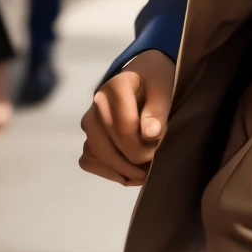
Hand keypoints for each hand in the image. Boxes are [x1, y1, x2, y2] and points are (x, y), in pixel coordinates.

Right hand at [79, 50, 175, 186]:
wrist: (143, 78)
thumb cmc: (155, 83)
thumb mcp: (163, 89)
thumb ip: (157, 110)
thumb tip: (150, 134)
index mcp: (115, 88)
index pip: (125, 126)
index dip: (143, 145)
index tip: (158, 151)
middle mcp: (96, 105)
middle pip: (110, 145)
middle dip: (134, 160)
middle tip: (154, 164)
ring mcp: (89, 122)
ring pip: (98, 156)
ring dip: (122, 170)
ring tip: (144, 173)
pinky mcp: (88, 137)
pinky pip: (89, 161)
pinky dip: (108, 172)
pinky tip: (130, 173)